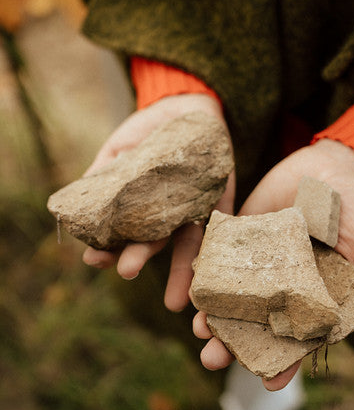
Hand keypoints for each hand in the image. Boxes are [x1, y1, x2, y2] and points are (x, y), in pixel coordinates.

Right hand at [82, 94, 234, 310]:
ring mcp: (194, 210)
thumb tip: (75, 197)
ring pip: (188, 246)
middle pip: (153, 243)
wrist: (186, 106)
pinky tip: (210, 272)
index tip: (93, 260)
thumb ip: (103, 172)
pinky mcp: (222, 200)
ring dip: (181, 274)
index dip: (107, 249)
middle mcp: (166, 216)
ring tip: (175, 303)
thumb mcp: (119, 148)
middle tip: (125, 272)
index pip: (121, 234)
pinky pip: (222, 227)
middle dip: (138, 259)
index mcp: (137, 209)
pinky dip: (217, 249)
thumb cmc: (146, 132)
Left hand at [193, 138, 353, 388]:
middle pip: (256, 324)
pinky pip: (219, 257)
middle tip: (213, 361)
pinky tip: (190, 289)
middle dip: (235, 345)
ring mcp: (260, 262)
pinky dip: (204, 274)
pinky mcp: (241, 234)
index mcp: (313, 298)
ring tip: (199, 329)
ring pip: (233, 297)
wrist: (332, 163)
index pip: (296, 339)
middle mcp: (282, 286)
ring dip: (214, 315)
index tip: (269, 386)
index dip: (285, 363)